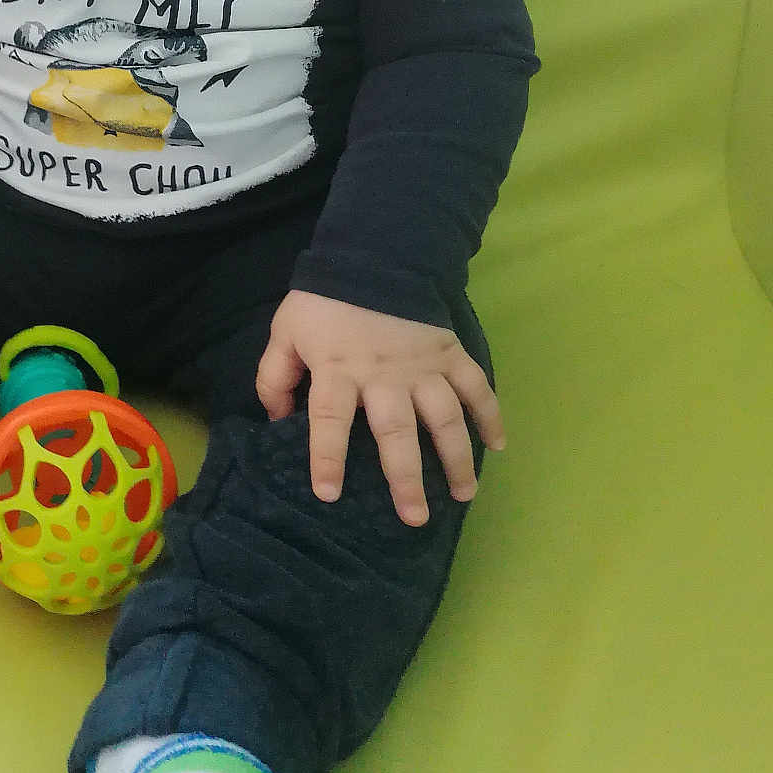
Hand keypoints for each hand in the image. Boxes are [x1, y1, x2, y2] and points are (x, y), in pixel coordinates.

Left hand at [255, 289, 504, 525]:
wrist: (372, 255)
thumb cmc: (324, 302)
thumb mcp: (285, 333)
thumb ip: (274, 377)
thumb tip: (277, 423)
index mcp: (338, 368)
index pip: (330, 419)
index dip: (327, 457)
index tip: (329, 494)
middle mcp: (383, 374)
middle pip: (396, 431)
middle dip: (406, 477)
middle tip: (414, 518)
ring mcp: (421, 365)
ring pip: (444, 417)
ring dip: (456, 457)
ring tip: (463, 495)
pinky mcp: (449, 352)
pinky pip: (475, 386)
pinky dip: (490, 414)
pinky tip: (498, 446)